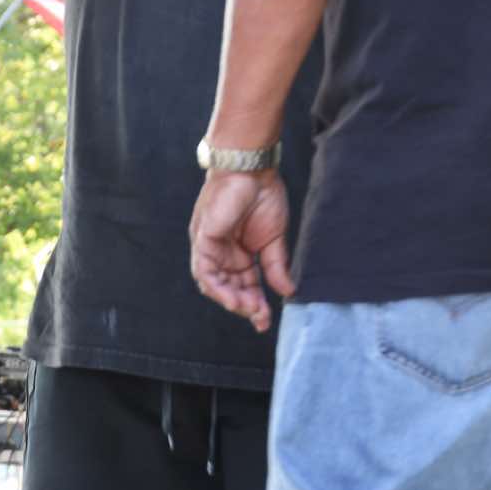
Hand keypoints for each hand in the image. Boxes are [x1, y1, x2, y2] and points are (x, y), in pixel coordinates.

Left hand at [189, 170, 294, 333]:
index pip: (244, 285)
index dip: (254, 303)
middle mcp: (222, 252)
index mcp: (239, 252)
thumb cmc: (263, 195)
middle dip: (244, 306)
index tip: (266, 320)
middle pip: (229, 287)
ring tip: (249, 309)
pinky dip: (216, 286)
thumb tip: (287, 292)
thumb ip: (276, 266)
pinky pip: (204, 269)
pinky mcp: (203, 238)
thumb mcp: (274, 238)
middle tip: (260, 317)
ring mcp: (210, 246)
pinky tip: (232, 298)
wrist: (253, 168)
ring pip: (213, 283)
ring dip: (231, 300)